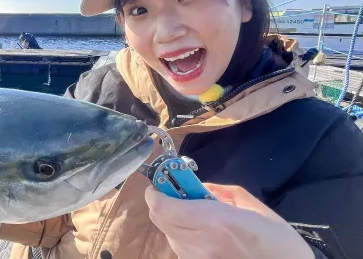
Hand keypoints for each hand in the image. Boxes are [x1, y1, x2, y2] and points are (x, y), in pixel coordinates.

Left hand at [144, 183, 314, 258]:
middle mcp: (200, 242)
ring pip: (168, 233)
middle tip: (176, 193)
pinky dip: (183, 235)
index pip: (164, 207)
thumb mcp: (254, 207)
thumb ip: (223, 192)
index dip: (155, 192)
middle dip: (161, 202)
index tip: (160, 182)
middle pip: (159, 219)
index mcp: (216, 220)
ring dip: (173, 219)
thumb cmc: (278, 241)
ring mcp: (197, 258)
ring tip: (194, 214)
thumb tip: (201, 186)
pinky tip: (202, 233)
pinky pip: (180, 247)